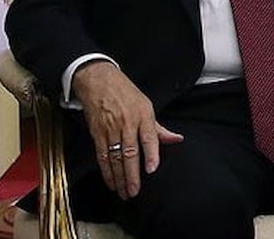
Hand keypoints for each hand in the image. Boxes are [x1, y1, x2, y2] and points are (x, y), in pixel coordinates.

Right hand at [72, 61, 183, 199]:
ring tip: (124, 192)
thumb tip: (177, 139)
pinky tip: (111, 182)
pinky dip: (106, 171)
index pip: (149, 137)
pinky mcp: (96, 133)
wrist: (98, 81)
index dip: (151, 154)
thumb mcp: (146, 106)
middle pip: (129, 152)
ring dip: (119, 177)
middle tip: (135, 191)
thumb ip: (159, 128)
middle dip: (132, 174)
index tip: (152, 169)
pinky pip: (101, 156)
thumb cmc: (125, 93)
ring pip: (114, 157)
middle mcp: (126, 123)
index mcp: (142, 115)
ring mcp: (110, 129)